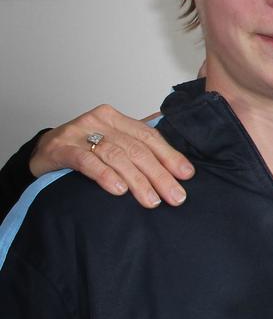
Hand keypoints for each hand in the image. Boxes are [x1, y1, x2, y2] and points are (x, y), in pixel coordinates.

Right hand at [29, 105, 193, 207]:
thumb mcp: (110, 143)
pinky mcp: (61, 148)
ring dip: (137, 180)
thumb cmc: (80, 149)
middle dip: (159, 174)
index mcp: (115, 118)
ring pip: (116, 156)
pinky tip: (119, 190)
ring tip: (151, 200)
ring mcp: (79, 133)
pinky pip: (88, 161)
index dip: (169, 156)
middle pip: (136, 149)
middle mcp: (99, 120)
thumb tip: (176, 163)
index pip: (149, 137)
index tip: (186, 175)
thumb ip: (136, 147)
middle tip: (174, 196)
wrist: (39, 153)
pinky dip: (106, 176)